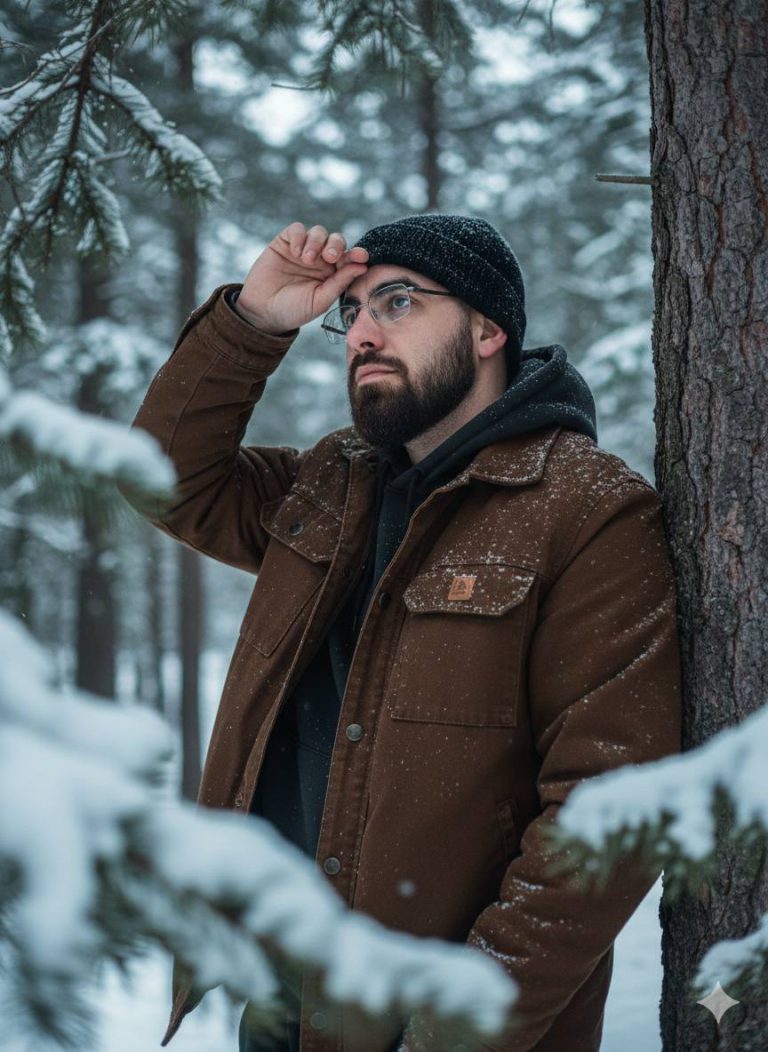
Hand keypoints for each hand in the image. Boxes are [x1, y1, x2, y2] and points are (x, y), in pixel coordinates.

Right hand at [235, 222, 368, 333]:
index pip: (349, 258)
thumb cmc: (294, 310)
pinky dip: (299, 237)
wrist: (262, 311)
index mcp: (333, 273)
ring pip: (319, 232)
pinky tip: (295, 252)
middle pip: (336, 240)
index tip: (361, 256)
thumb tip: (363, 266)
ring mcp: (303, 249)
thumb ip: (340, 282)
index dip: (357, 255)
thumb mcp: (320, 300)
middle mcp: (320, 259)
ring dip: (317, 242)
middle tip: (330, 257)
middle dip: (336, 245)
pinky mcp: (285, 242)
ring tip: (306, 259)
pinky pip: (297, 229)